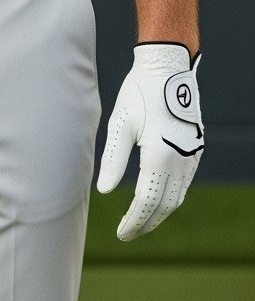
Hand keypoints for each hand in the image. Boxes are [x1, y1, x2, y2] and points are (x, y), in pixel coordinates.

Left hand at [96, 42, 202, 240]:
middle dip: (147, 223)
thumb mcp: (120, 123)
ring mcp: (192, 155)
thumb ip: (113, 159)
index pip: (147, 202)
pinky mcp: (196, 148)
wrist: (168, 67)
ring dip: (160, 212)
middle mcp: (181, 160)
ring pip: (178, 197)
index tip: (122, 234)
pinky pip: (185, 183)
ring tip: (141, 220)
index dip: (134, 221)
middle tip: (128, 233)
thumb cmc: (139, 92)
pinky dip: (171, 197)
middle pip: (165, 205)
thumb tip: (104, 191)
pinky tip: (158, 198)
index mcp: (160, 155)